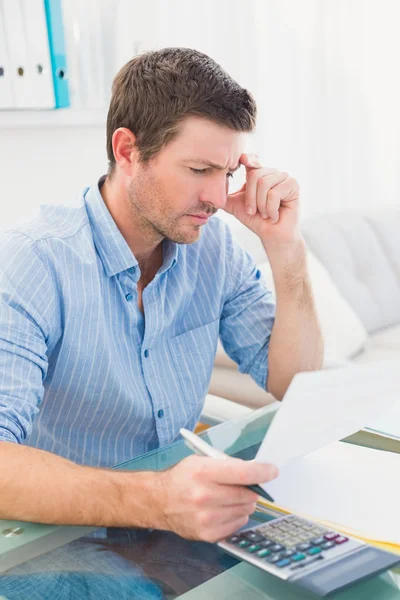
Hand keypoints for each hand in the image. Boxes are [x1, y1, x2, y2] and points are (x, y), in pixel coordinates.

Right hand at [156, 455, 277, 542]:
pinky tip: (225, 509)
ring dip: (244, 503)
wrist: (159, 501)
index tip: (272, 471)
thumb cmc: (183, 478)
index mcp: (203, 472)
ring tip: (230, 497)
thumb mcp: (201, 461)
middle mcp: (204, 496)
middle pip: (248, 494)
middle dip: (253, 488)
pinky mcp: (208, 534)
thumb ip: (227, 465)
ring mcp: (206, 518)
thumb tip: (255, 470)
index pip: (243, 473)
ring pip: (245, 510)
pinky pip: (238, 524)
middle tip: (248, 485)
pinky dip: (237, 515)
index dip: (262, 472)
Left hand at [224, 153, 300, 245]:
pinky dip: (271, 209)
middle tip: (253, 211)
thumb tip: (206, 189)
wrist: (271, 235)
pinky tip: (274, 216)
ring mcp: (284, 177)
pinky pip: (275, 193)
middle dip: (250, 198)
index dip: (247, 158)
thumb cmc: (255, 219)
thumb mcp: (235, 205)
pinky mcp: (293, 185)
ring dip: (261, 205)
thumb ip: (224, 195)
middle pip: (255, 174)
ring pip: (264, 183)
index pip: (251, 160)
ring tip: (265, 214)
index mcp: (259, 174)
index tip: (241, 160)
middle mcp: (272, 172)